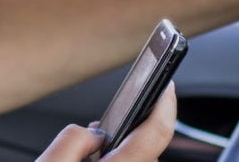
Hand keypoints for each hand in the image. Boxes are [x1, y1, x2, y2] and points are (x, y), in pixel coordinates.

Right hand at [37, 84, 177, 161]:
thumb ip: (71, 138)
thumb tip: (92, 132)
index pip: (157, 132)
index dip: (165, 103)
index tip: (167, 84)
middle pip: (146, 145)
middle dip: (132, 126)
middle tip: (116, 114)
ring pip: (136, 157)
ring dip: (122, 146)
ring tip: (95, 143)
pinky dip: (116, 158)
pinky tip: (95, 158)